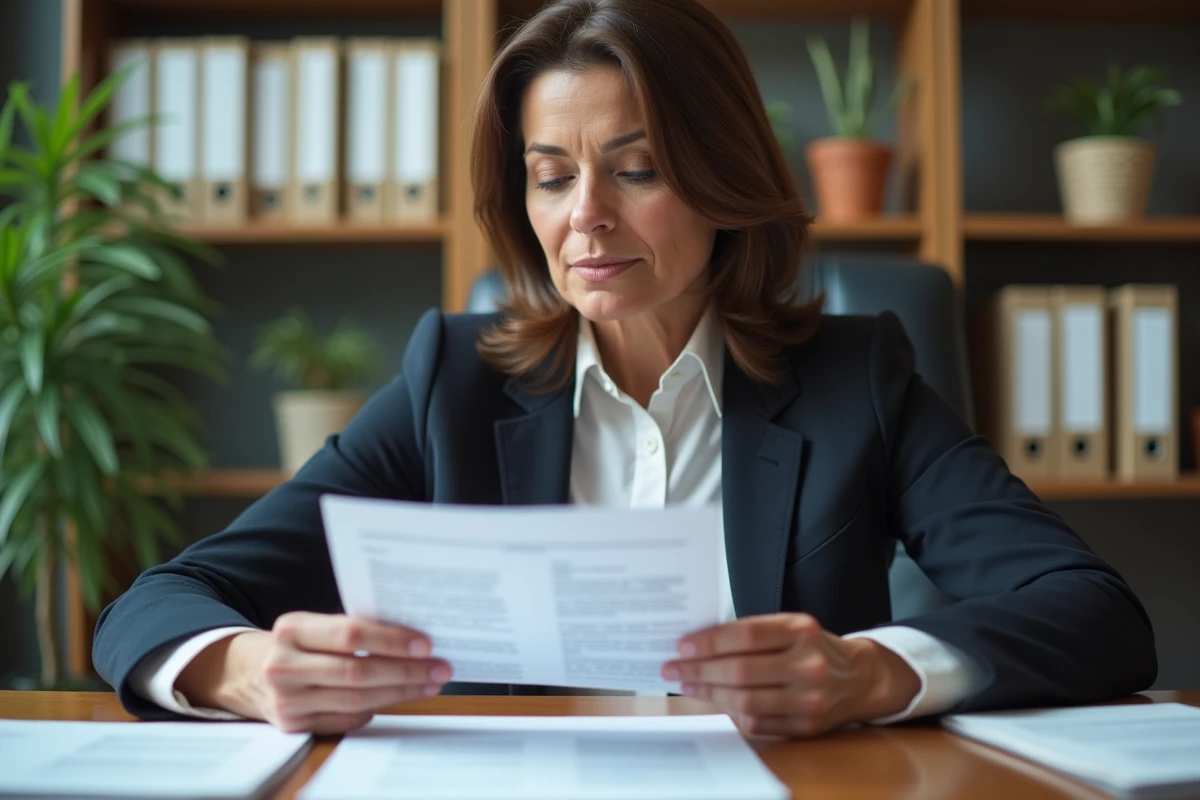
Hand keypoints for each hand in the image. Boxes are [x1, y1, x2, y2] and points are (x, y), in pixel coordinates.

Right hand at [175, 612, 452, 733]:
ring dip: (401, 692)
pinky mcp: (292, 725)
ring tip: (430, 683)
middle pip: (358, 672)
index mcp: (292, 628)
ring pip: (357, 700)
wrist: (245, 672)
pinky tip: (400, 698)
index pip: (350, 633)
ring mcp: (286, 699)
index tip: (425, 643)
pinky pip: (347, 719)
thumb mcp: (312, 626)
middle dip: (406, 671)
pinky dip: (377, 709)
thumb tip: (412, 638)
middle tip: (440, 668)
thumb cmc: (297, 643)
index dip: (390, 639)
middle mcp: (284, 664)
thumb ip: (351, 629)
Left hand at [661, 613, 919, 737]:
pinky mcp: (806, 725)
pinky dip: (732, 713)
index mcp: (802, 631)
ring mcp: (810, 699)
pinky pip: (758, 722)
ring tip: (688, 685)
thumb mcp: (790, 627)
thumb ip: (752, 632)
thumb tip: (699, 643)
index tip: (683, 645)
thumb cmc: (813, 647)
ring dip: (709, 693)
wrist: (859, 678)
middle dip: (700, 670)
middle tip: (673, 669)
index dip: (711, 641)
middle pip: (742, 671)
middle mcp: (809, 665)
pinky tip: (716, 701)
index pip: (748, 634)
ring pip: (746, 701)